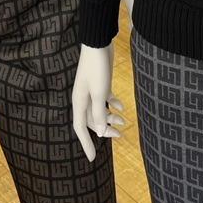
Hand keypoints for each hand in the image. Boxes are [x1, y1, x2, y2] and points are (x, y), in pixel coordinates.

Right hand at [72, 43, 124, 161]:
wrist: (98, 43)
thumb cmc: (96, 68)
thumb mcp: (99, 93)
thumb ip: (98, 113)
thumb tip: (98, 132)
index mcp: (79, 101)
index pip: (79, 128)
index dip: (86, 144)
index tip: (92, 159)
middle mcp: (83, 97)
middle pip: (91, 121)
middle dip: (104, 130)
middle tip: (118, 136)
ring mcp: (91, 90)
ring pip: (99, 110)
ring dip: (110, 117)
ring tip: (123, 120)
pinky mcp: (99, 82)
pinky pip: (104, 99)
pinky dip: (112, 104)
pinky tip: (121, 106)